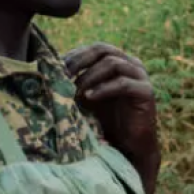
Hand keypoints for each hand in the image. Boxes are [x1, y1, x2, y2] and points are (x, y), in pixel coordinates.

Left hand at [65, 44, 160, 193]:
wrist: (129, 145)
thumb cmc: (105, 120)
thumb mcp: (86, 96)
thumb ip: (75, 82)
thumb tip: (47, 71)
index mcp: (118, 61)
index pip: (94, 48)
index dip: (75, 55)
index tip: (57, 68)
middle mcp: (131, 64)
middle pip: (103, 49)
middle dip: (80, 60)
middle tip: (63, 75)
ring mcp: (140, 76)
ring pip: (113, 63)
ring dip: (89, 76)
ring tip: (75, 91)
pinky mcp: (146, 92)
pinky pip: (123, 83)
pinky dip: (103, 89)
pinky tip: (89, 98)